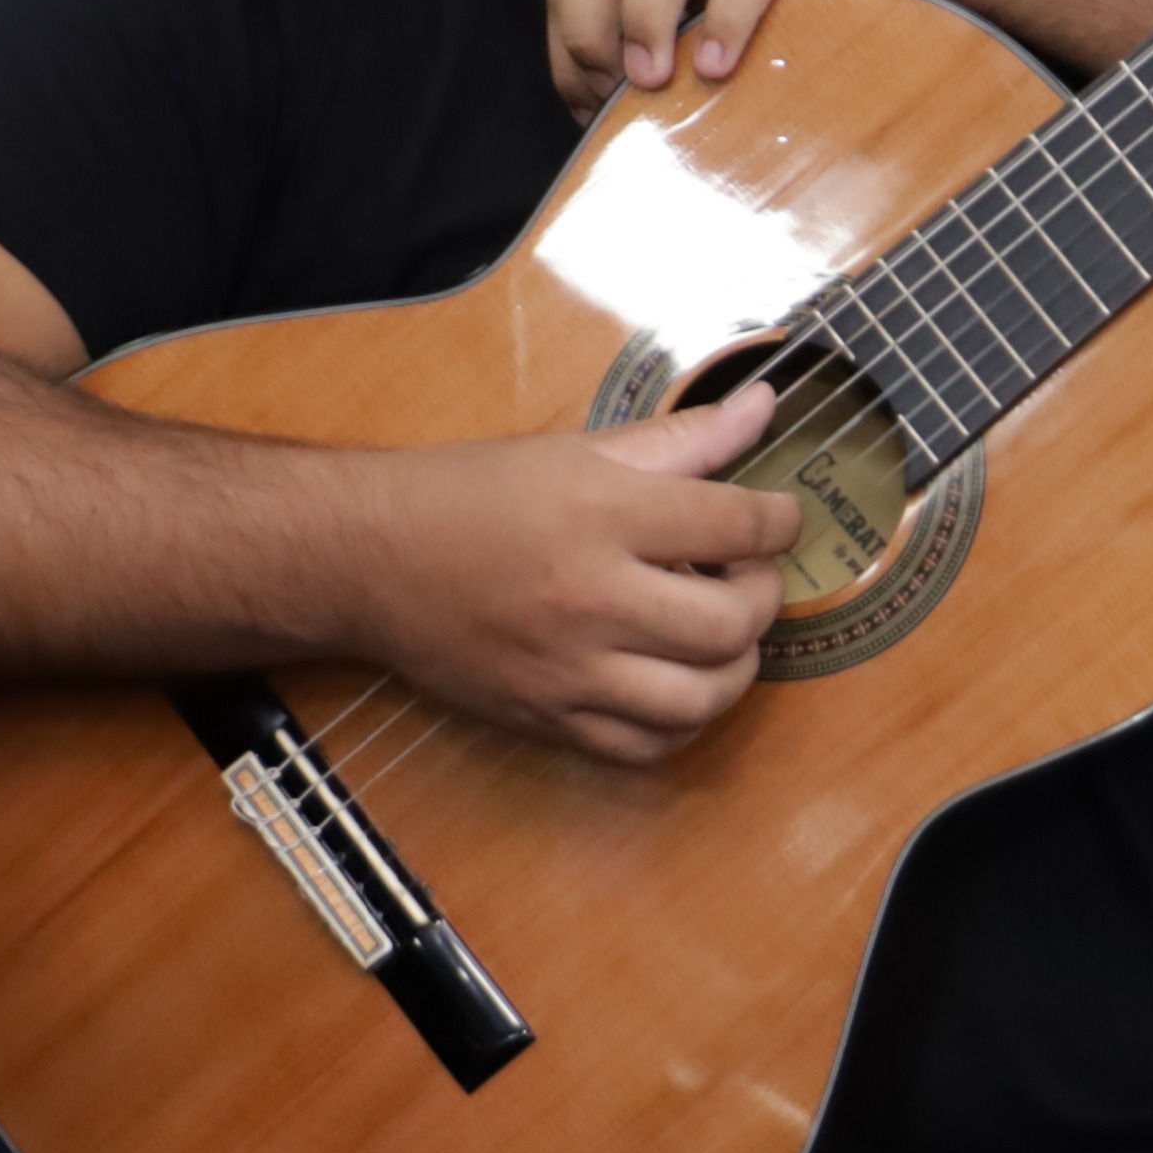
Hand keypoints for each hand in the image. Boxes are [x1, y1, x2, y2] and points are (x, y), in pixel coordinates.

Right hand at [338, 388, 799, 764]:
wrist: (371, 558)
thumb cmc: (476, 494)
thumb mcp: (580, 449)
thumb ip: (685, 438)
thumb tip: (765, 406)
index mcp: (603, 512)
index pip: (737, 524)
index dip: (780, 521)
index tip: (778, 518)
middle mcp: (591, 595)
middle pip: (730, 621)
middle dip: (763, 597)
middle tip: (746, 575)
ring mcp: (568, 669)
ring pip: (701, 698)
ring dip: (736, 667)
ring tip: (722, 633)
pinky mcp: (546, 718)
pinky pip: (647, 746)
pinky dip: (684, 721)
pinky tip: (679, 681)